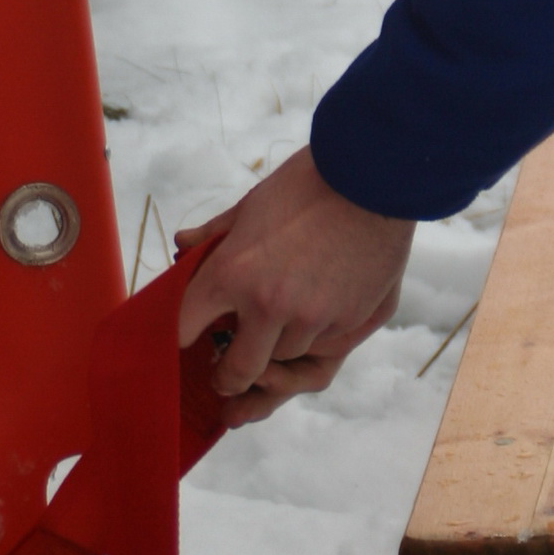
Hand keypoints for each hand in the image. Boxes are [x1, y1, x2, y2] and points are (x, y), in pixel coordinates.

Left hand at [175, 145, 414, 427]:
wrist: (374, 175)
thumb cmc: (307, 184)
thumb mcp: (252, 205)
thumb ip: (214, 235)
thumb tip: (182, 245)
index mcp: (232, 273)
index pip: (183, 329)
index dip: (178, 336)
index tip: (185, 337)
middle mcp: (269, 305)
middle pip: (237, 372)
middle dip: (227, 379)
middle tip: (224, 376)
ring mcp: (313, 318)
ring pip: (285, 360)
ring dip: (278, 348)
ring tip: (280, 324)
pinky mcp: (350, 320)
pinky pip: (325, 346)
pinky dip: (316, 335)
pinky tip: (317, 307)